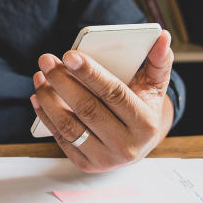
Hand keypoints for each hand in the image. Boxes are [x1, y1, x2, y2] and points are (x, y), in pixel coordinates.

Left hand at [31, 30, 174, 172]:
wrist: (137, 143)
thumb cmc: (143, 107)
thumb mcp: (155, 86)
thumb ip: (159, 61)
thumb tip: (163, 37)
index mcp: (145, 124)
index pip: (114, 94)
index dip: (91, 74)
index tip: (69, 54)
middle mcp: (126, 146)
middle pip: (88, 109)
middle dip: (63, 82)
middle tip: (47, 60)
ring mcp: (105, 159)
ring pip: (70, 126)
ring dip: (49, 98)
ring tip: (40, 76)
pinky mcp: (86, 164)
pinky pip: (61, 138)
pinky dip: (45, 116)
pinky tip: (39, 96)